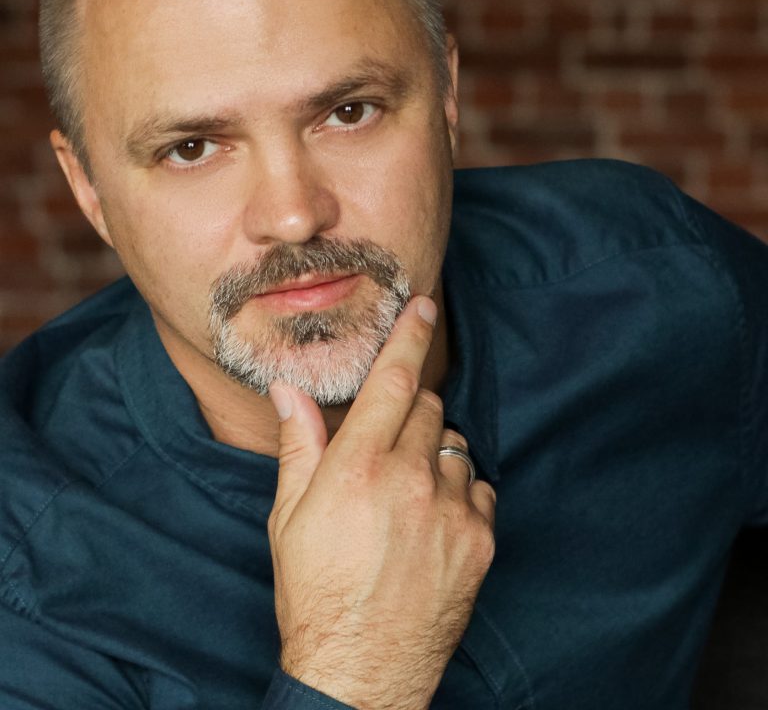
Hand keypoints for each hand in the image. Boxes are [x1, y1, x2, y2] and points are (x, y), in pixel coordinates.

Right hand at [267, 296, 495, 709]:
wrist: (359, 668)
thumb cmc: (314, 589)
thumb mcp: (289, 515)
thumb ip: (298, 443)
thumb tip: (289, 391)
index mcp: (357, 466)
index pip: (393, 381)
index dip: (411, 336)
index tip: (425, 306)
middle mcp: (409, 479)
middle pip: (429, 407)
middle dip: (413, 408)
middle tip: (389, 442)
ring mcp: (450, 510)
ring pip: (456, 445)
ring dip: (435, 451)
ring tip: (408, 488)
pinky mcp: (479, 541)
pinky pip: (480, 487)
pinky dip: (460, 489)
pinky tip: (434, 516)